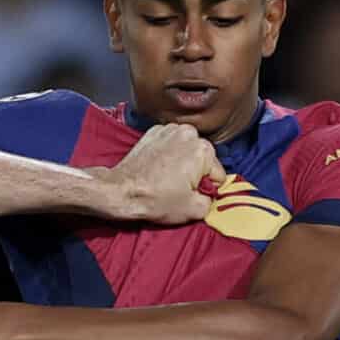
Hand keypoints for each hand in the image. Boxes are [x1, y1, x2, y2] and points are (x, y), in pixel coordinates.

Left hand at [102, 121, 222, 224]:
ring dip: (182, 162)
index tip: (191, 193)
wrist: (121, 190)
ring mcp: (170, 129)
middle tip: (177, 187)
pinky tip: (158, 167)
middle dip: (195, 173)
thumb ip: (211, 201)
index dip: (206, 188)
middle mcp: (190, 133)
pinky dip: (168, 154)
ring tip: (166, 177)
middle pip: (203, 159)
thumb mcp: (193, 210)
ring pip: (188, 150)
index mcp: (204, 150)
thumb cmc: (155, 199)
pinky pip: (171, 144)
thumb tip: (210, 194)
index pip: (218, 174)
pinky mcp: (155, 131)